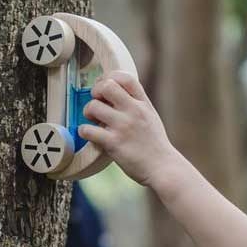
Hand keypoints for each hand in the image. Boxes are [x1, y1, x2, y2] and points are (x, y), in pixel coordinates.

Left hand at [79, 71, 179, 187]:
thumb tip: (118, 97)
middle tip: (96, 103)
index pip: (125, 77)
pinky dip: (84, 131)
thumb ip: (137, 105)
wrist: (163, 168)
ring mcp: (123, 126)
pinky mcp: (113, 143)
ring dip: (88, 112)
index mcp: (143, 104)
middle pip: (106, 86)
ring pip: (93, 106)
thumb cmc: (156, 146)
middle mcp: (133, 111)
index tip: (105, 88)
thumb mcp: (151, 118)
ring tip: (93, 121)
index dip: (110, 78)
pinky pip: (87, 130)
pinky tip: (89, 135)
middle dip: (95, 92)